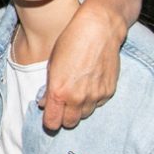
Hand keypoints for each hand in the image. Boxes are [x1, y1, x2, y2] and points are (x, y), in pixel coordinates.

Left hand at [41, 3, 123, 129]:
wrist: (98, 30)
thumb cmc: (70, 43)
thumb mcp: (51, 65)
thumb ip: (48, 89)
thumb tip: (44, 104)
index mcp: (59, 92)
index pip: (52, 123)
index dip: (49, 122)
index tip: (49, 116)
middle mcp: (78, 98)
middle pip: (69, 123)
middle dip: (63, 117)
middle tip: (61, 104)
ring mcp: (95, 96)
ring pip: (84, 115)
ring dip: (78, 109)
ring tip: (75, 92)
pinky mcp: (109, 91)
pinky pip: (98, 104)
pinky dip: (92, 99)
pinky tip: (89, 85)